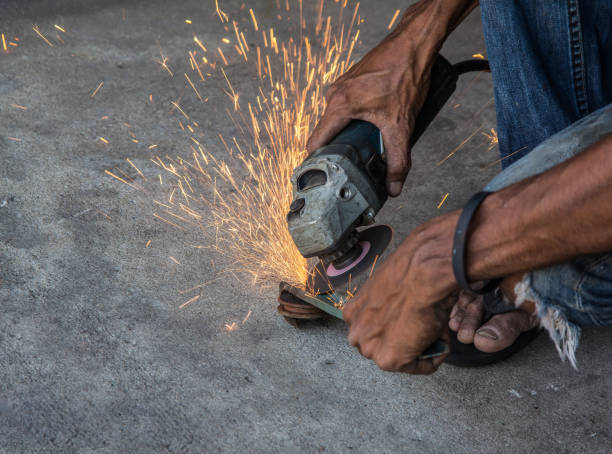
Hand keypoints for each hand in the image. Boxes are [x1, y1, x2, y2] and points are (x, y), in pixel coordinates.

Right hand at [306, 32, 435, 196]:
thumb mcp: (401, 124)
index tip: (326, 177)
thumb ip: (398, 159)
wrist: (415, 43)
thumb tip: (393, 186)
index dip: (320, 163)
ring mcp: (343, 87)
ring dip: (354, 134)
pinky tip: (377, 122)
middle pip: (330, 134)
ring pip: (341, 122)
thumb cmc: (405, 73)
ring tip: (372, 141)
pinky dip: (360, 120)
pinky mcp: (353, 83)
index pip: (316, 143)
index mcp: (339, 104)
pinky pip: (349, 110)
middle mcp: (335, 94)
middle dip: (344, 150)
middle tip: (360, 162)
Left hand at [343, 213, 458, 373]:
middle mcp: (356, 333)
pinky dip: (433, 358)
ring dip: (420, 350)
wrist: (420, 274)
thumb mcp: (386, 293)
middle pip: (384, 347)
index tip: (414, 324)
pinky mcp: (389, 359)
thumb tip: (402, 316)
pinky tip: (441, 342)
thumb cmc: (408, 274)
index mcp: (352, 315)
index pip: (374, 333)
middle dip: (406, 342)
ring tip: (436, 333)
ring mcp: (369, 348)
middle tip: (427, 330)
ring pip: (400, 358)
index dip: (399, 330)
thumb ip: (386, 310)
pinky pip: (417, 367)